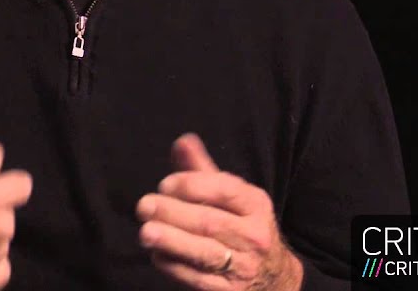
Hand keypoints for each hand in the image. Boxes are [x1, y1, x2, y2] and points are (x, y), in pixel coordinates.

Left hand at [136, 133, 303, 290]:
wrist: (274, 278)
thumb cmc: (242, 227)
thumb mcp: (232, 197)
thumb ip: (203, 171)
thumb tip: (182, 141)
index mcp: (256, 204)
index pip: (224, 190)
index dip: (191, 185)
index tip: (164, 185)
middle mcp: (254, 235)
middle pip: (210, 222)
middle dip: (173, 213)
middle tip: (144, 206)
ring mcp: (243, 266)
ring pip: (205, 252)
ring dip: (172, 241)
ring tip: (146, 232)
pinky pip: (198, 279)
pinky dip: (175, 266)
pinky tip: (157, 255)